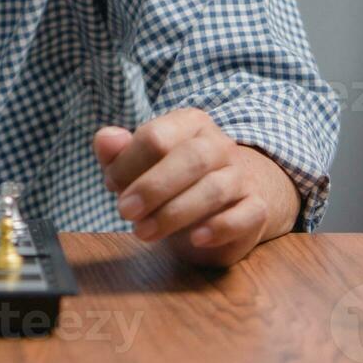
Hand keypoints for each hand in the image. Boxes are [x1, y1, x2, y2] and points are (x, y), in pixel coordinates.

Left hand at [94, 108, 299, 266]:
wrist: (229, 198)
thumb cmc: (171, 177)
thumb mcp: (139, 162)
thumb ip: (117, 151)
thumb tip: (106, 139)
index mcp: (188, 124)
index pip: (156, 137)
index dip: (128, 163)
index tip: (111, 185)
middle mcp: (219, 145)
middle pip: (190, 159)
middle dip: (152, 187)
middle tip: (125, 211)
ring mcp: (241, 176)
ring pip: (214, 189)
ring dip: (174, 213)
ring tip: (144, 232)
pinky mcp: (257, 208)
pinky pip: (245, 215)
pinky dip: (219, 228)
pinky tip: (195, 239)